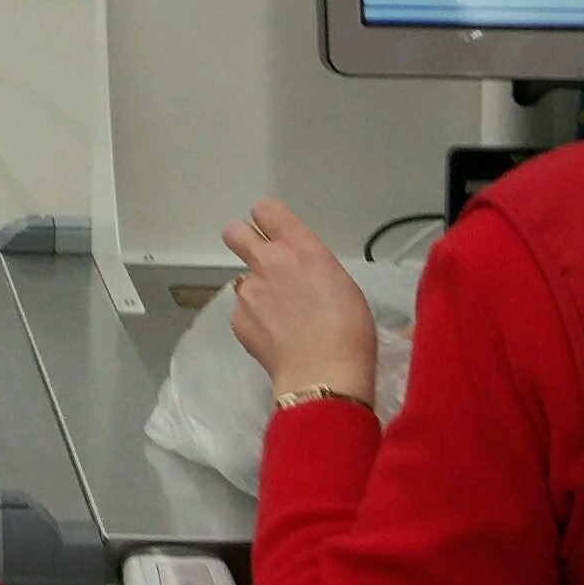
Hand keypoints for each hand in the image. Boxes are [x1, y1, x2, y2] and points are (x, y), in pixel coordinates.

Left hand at [221, 195, 378, 402]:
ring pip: (244, 280)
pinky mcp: (237, 318)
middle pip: (234, 231)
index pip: (267, 209)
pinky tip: (275, 340)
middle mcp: (268, 262)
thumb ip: (312, 268)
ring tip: (282, 321)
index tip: (275, 233)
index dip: (268, 220)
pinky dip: (255, 322)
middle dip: (243, 240)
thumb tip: (300, 275)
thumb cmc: (349, 331)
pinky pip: (243, 312)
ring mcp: (248, 290)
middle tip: (262, 262)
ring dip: (257, 293)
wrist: (324, 375)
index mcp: (301, 248)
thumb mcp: (341, 284)